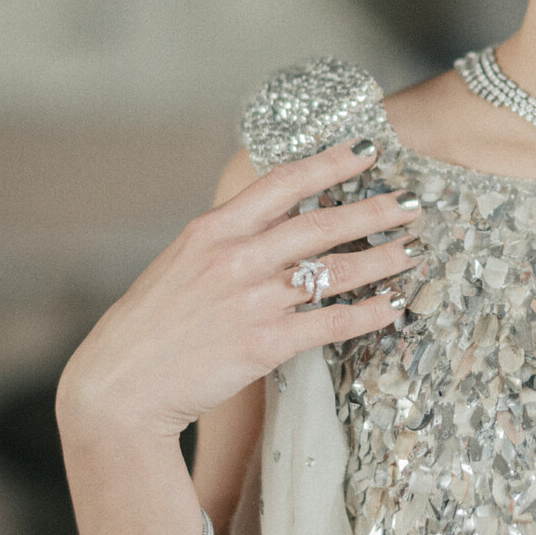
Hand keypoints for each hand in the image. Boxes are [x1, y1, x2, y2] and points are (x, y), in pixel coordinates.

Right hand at [57, 139, 423, 445]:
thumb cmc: (153, 324)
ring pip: (336, 272)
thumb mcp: (184, 262)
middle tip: (414, 202)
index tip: (367, 149)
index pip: (284, 181)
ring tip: (415, 249)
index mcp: (215, 228)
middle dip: (377, 210)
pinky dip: (369, 313)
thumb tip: (279, 217)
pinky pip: (332, 323)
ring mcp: (252, 300)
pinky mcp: (265, 344)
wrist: (120, 386)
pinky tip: (393, 306)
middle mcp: (237, 257)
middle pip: (324, 223)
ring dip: (384, 259)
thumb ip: (231, 237)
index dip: (331, 162)